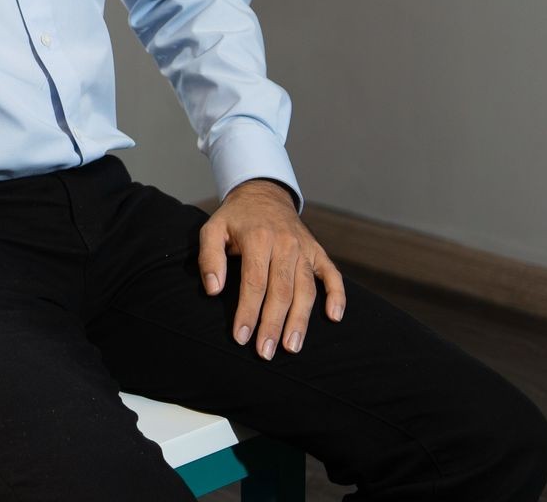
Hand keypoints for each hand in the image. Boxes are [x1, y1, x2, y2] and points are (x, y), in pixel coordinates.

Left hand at [199, 178, 346, 358]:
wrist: (263, 194)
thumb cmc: (235, 218)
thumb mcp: (212, 229)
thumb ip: (209, 258)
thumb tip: (213, 290)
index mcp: (258, 238)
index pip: (254, 282)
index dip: (248, 312)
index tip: (241, 337)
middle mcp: (285, 244)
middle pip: (281, 291)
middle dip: (273, 324)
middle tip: (265, 352)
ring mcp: (305, 249)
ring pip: (306, 289)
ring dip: (300, 320)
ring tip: (292, 347)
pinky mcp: (318, 252)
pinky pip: (332, 275)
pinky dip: (337, 296)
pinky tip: (334, 317)